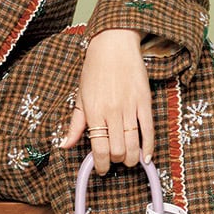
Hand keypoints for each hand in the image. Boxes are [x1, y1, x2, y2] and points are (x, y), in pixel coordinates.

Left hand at [61, 29, 153, 174]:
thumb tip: (65, 145)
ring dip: (131, 158)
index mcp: (93, 111)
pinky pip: (148, 130)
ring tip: (128, 159)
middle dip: (115, 161)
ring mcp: (130, 107)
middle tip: (113, 161)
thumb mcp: (80, 96)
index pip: (98, 148)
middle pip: (117, 150)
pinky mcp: (144, 101)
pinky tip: (146, 157)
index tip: (100, 169)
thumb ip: (75, 124)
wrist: (113, 45)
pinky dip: (148, 147)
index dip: (100, 164)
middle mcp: (111, 111)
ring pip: (133, 144)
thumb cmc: (94, 69)